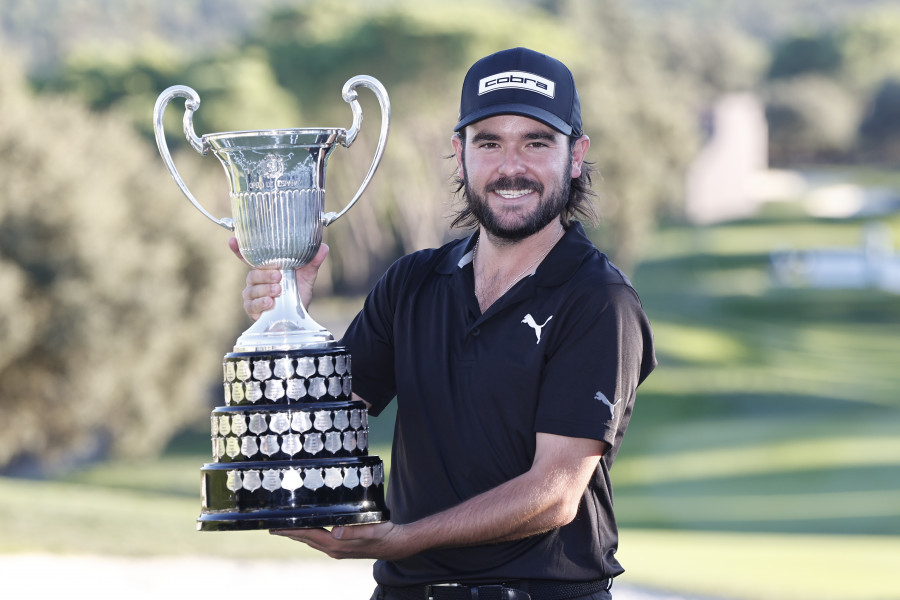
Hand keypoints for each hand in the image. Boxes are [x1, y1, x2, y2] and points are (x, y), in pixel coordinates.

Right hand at [229, 237, 328, 320]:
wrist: (299, 315)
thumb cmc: (298, 292)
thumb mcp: (307, 276)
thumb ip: (312, 262)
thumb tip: (323, 247)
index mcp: (266, 268)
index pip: (249, 256)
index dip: (238, 249)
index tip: (232, 240)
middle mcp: (257, 280)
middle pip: (253, 273)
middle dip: (265, 274)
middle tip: (278, 277)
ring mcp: (253, 294)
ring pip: (251, 289)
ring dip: (265, 289)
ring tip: (278, 291)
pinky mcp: (252, 309)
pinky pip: (251, 304)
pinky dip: (260, 303)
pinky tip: (270, 303)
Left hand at [270, 521, 416, 560]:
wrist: (396, 545)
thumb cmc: (384, 534)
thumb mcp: (370, 529)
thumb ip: (353, 531)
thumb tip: (335, 532)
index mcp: (337, 545)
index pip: (309, 535)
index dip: (292, 530)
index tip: (276, 527)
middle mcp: (334, 549)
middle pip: (306, 539)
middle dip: (290, 533)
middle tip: (273, 527)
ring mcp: (338, 550)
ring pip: (313, 541)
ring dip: (299, 535)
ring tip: (286, 528)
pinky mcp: (343, 547)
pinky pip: (321, 541)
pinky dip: (311, 535)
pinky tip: (311, 530)